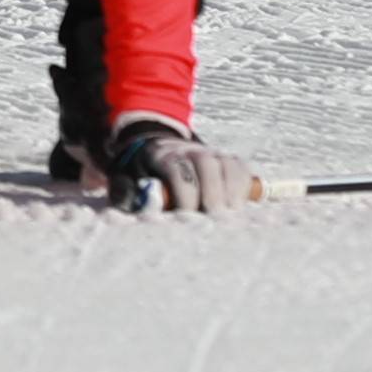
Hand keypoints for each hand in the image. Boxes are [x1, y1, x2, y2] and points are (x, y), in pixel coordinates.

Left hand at [103, 115, 257, 215]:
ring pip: (228, 166)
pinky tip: (238, 209)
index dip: (185, 195)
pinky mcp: (228, 161)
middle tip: (214, 221)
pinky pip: (242, 170)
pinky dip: (244, 188)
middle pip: (207, 166)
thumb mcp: (127, 181)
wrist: (156, 151)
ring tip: (228, 220)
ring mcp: (212, 153)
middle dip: (212, 195)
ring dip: (231, 193)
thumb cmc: (143, 176)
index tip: (186, 218)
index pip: (179, 171)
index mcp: (162, 155)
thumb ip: (129, 193)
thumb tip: (141, 205)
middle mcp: (190, 150)